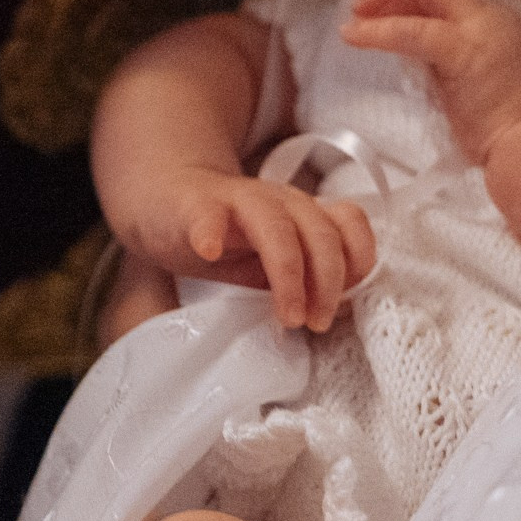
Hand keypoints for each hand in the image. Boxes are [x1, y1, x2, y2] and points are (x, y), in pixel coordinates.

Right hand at [129, 168, 372, 331]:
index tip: (347, 303)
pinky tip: (208, 251)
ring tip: (286, 315)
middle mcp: (278, 202)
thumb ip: (303, 279)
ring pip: (275, 226)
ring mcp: (237, 200)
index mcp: (301, 214)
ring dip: (288, 273)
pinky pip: (207, 214)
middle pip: (319, 232)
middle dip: (327, 282)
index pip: (348, 223)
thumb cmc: (223, 236)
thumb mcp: (270, 262)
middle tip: (316, 323)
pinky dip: (210, 231)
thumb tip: (337, 313)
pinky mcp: (194, 205)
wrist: (163, 197)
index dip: (357, 262)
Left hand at [342, 0, 520, 163]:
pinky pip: (411, 31)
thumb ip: (453, 62)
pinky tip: (353, 34)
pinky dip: (377, 30)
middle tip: (363, 3)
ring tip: (354, 17)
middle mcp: (491, 18)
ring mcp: (479, 31)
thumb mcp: (481, 81)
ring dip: (382, 0)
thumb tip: (417, 57)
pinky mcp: (461, 52)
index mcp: (498, 24)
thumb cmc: (511, 129)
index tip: (387, 7)